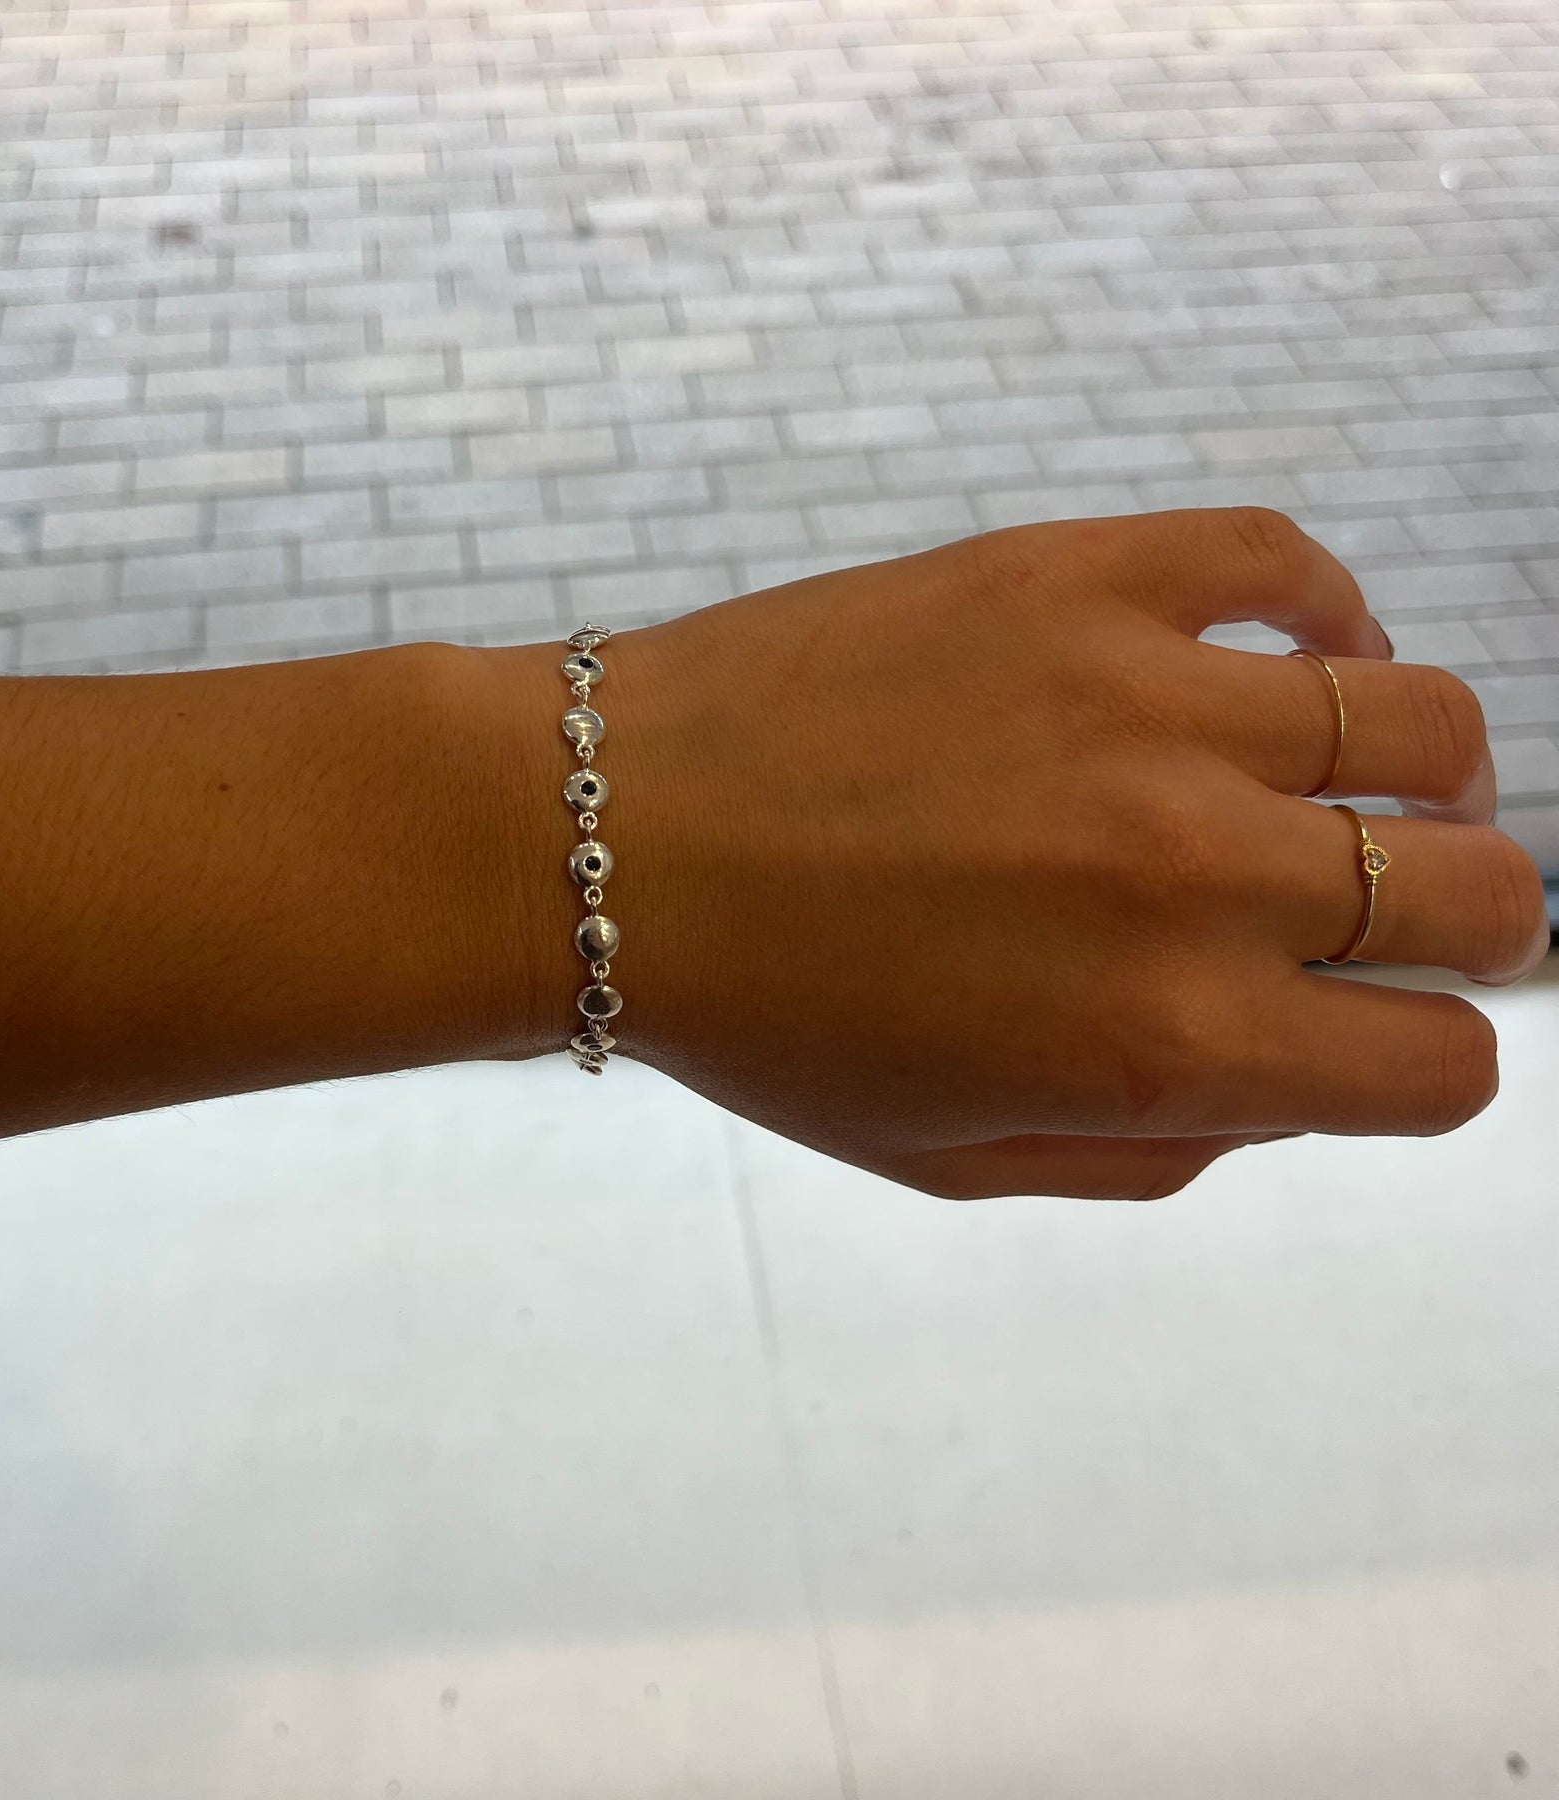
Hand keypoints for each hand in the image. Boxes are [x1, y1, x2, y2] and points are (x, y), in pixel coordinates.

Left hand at [501, 508, 1548, 1200]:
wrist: (603, 840)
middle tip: (1393, 909)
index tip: (1379, 1028)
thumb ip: (1160, 1148)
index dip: (1429, 1061)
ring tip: (1358, 785)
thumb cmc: (766, 1021)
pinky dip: (1327, 615)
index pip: (1441, 1068)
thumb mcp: (957, 1161)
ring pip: (1423, 724)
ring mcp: (1141, 703)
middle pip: (1482, 893)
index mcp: (1165, 1046)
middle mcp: (1188, 874)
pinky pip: (1285, 563)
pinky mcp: (1075, 576)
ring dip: (1421, 775)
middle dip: (1468, 923)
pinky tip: (1294, 660)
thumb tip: (1292, 1075)